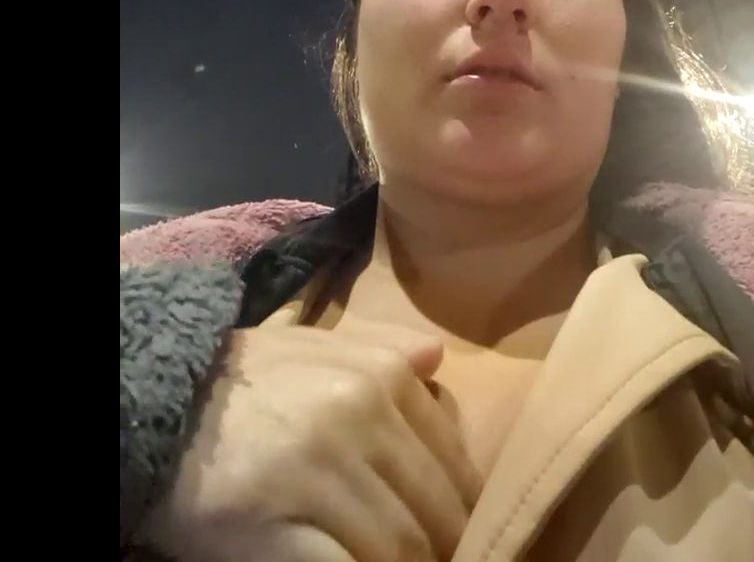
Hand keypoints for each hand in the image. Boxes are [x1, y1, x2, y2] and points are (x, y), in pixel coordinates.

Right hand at [136, 321, 480, 561]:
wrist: (160, 404)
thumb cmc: (248, 379)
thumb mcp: (316, 346)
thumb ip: (383, 349)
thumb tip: (436, 359)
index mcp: (380, 376)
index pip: (451, 458)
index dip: (460, 505)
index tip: (451, 530)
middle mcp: (360, 414)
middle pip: (434, 508)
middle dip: (441, 547)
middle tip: (432, 559)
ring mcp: (321, 469)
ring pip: (399, 545)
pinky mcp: (279, 522)